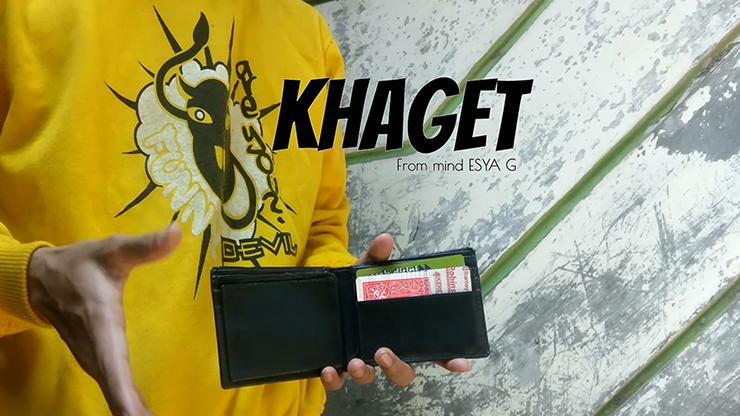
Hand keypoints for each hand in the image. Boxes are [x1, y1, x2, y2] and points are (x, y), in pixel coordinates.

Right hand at [27, 225, 181, 415]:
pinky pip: (113, 387)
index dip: (123, 392)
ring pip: (112, 390)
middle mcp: (95, 347)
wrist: (41, 279)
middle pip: (114, 387)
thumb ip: (145, 246)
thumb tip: (178, 232)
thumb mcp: (112, 250)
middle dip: (132, 411)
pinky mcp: (95, 360)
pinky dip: (126, 404)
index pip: (112, 363)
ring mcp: (93, 357)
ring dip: (131, 410)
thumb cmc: (82, 265)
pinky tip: (142, 415)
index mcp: (100, 322)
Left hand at [320, 234, 469, 389]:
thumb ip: (376, 258)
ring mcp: (361, 358)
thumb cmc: (353, 290)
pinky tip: (329, 369)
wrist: (324, 298)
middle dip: (396, 368)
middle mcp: (385, 347)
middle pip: (403, 371)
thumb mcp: (365, 271)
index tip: (461, 363)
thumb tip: (384, 240)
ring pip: (371, 378)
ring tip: (354, 362)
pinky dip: (334, 379)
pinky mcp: (337, 364)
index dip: (448, 358)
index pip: (431, 349)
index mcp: (400, 330)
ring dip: (365, 375)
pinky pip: (339, 380)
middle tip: (383, 353)